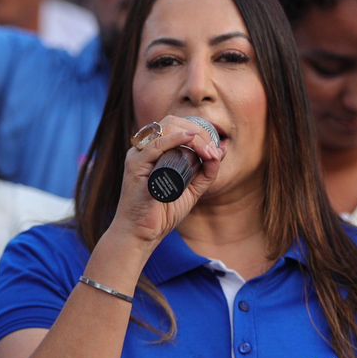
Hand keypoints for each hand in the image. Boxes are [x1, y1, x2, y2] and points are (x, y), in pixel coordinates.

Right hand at [107, 115, 223, 247]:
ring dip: (192, 136)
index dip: (199, 130)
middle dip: (198, 131)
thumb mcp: (191, 190)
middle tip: (213, 150)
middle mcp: (143, 149)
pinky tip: (190, 139)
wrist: (141, 235)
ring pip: (165, 129)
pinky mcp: (135, 166)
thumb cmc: (161, 214)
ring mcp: (138, 156)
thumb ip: (205, 173)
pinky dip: (175, 139)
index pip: (175, 125)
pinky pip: (156, 145)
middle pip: (171, 122)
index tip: (216, 148)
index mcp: (153, 151)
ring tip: (208, 152)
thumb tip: (221, 151)